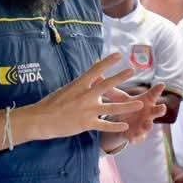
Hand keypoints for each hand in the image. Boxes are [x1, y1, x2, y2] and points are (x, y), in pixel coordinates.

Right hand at [21, 54, 141, 141]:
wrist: (41, 119)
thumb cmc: (51, 103)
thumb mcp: (66, 89)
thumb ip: (81, 85)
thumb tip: (92, 78)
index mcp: (79, 85)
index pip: (96, 70)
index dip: (108, 62)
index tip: (119, 55)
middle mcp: (85, 96)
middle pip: (107, 85)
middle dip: (121, 77)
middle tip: (132, 70)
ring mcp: (87, 110)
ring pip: (112, 107)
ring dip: (127, 105)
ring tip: (140, 103)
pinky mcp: (87, 123)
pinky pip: (105, 125)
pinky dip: (116, 126)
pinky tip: (126, 126)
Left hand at [104, 83, 166, 144]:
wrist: (122, 124)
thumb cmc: (124, 106)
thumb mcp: (119, 97)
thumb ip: (111, 88)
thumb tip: (97, 76)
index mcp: (146, 101)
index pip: (153, 94)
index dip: (158, 90)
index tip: (161, 84)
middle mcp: (148, 113)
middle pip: (157, 111)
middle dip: (160, 110)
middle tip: (163, 107)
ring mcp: (144, 124)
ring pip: (148, 125)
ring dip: (148, 125)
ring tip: (148, 124)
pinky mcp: (138, 135)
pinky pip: (138, 138)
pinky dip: (135, 138)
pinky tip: (132, 140)